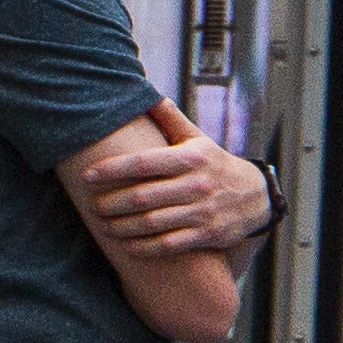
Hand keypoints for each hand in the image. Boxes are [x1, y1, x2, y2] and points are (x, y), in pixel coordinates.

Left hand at [73, 107, 270, 258]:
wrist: (255, 197)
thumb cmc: (213, 164)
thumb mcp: (197, 139)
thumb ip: (171, 119)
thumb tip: (147, 95)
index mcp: (190, 158)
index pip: (143, 162)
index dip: (112, 169)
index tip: (88, 175)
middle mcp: (196, 184)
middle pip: (142, 197)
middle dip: (111, 203)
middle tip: (92, 206)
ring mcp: (202, 211)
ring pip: (151, 223)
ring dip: (121, 227)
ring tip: (103, 225)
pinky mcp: (206, 235)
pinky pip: (167, 244)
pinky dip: (142, 247)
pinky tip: (125, 245)